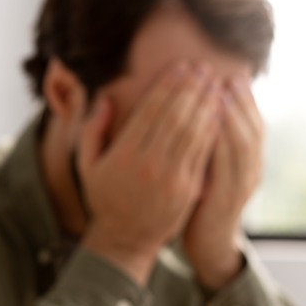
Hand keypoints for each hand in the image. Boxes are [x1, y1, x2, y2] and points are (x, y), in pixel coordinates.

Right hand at [78, 64, 221, 284]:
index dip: (168, 85)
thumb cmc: (104, 198)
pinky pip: (202, 154)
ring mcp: (171, 178)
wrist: (124, 239)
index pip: (150, 111)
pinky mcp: (188, 190)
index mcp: (123, 155)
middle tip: (204, 68)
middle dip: (191, 89)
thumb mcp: (87, 165)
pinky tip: (219, 114)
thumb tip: (106, 101)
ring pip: (192, 133)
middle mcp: (148, 164)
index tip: (180, 66)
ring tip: (215, 84)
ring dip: (206, 105)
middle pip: (175, 117)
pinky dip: (212, 131)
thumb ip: (92, 131)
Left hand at [183, 77, 263, 289]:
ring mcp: (243, 184)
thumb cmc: (203, 200)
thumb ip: (210, 139)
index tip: (229, 73)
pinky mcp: (229, 199)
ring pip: (244, 143)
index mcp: (247, 159)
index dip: (243, 97)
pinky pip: (229, 166)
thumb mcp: (209, 166)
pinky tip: (209, 126)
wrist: (208, 243)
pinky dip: (221, 144)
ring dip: (232, 117)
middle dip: (239, 101)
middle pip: (252, 126)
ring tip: (219, 93)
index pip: (252, 120)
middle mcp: (252, 168)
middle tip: (225, 76)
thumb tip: (202, 105)